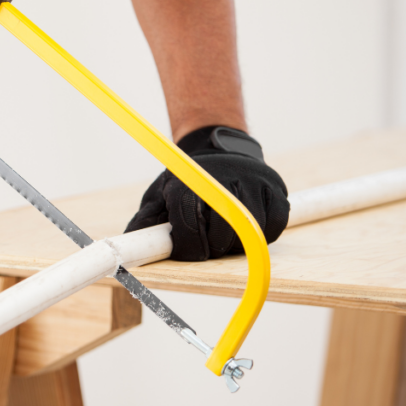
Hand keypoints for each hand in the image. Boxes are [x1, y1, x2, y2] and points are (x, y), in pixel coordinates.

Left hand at [125, 126, 288, 260]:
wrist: (218, 153)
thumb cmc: (187, 185)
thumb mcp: (160, 197)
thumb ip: (146, 223)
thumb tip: (131, 248)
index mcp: (187, 183)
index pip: (189, 225)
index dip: (189, 247)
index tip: (190, 251)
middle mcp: (221, 178)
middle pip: (221, 233)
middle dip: (213, 246)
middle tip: (209, 242)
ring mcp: (251, 181)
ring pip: (250, 233)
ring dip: (238, 244)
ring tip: (226, 233)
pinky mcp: (275, 187)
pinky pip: (274, 226)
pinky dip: (263, 235)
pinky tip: (248, 228)